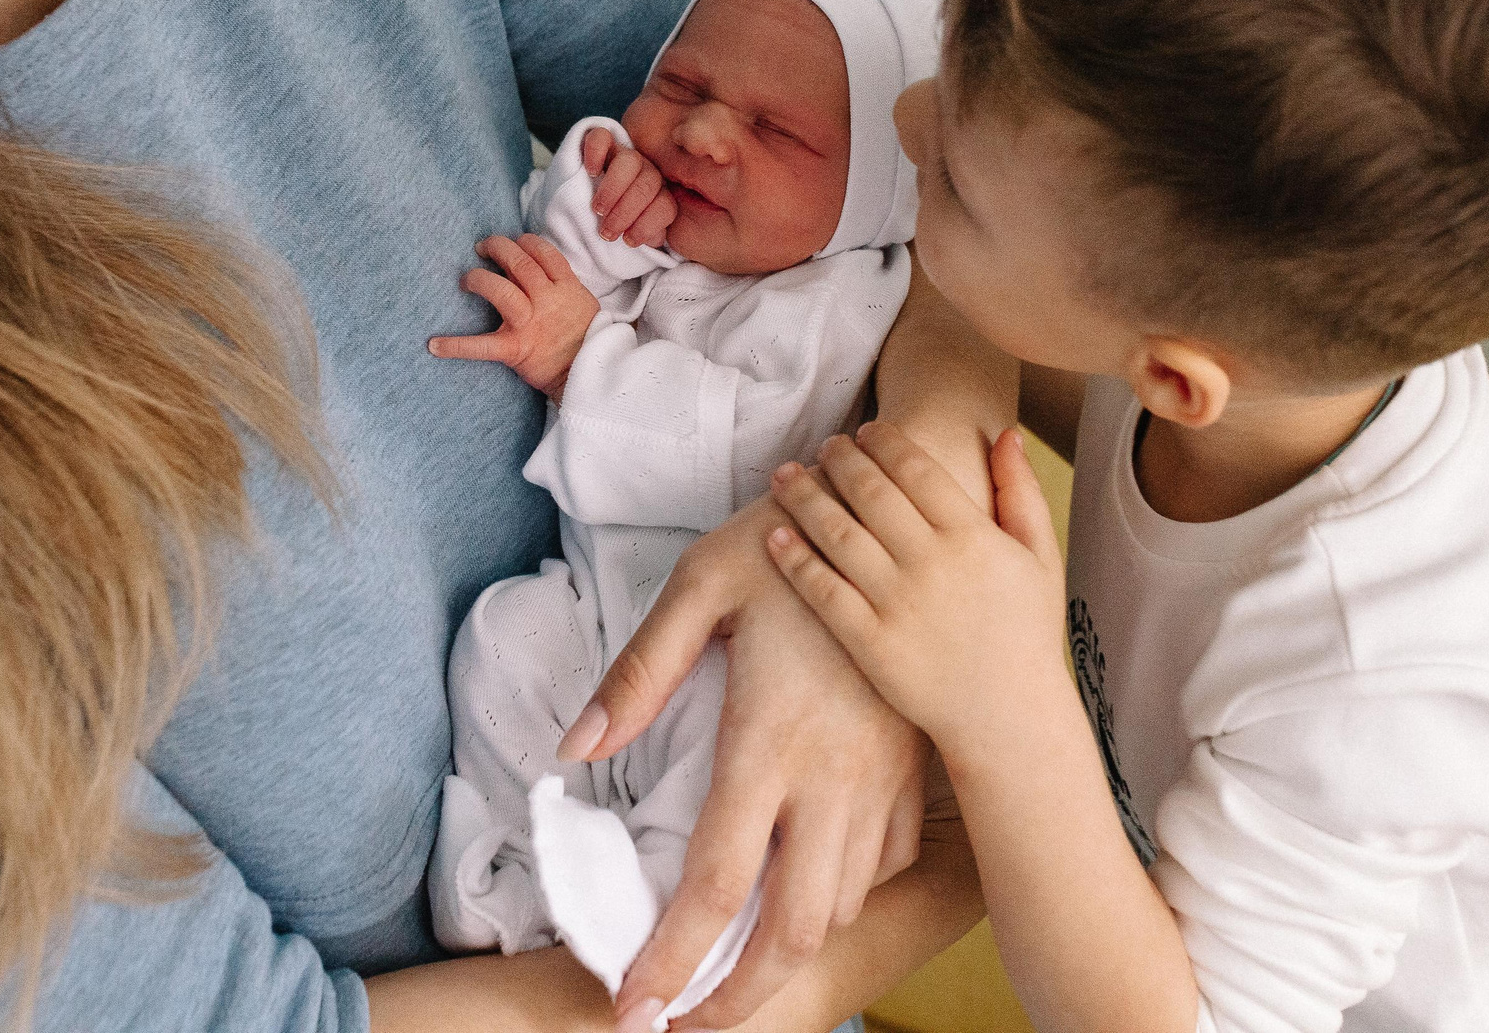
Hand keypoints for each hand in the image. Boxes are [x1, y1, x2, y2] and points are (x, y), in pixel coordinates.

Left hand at [428, 233, 600, 397]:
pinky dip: (456, 346)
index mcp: (566, 288)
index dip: (525, 242)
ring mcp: (529, 323)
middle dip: (498, 248)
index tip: (514, 241)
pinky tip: (434, 345)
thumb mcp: (583, 303)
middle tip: (483, 247)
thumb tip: (538, 268)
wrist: (587, 375)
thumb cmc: (586, 339)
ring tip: (467, 280)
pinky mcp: (514, 349)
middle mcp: (547, 300)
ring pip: (500, 290)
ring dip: (479, 279)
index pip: (544, 253)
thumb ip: (563, 285)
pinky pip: (481, 345)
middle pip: (520, 263)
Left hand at [558, 497, 929, 1031]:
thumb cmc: (788, 537)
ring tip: (736, 981)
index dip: (672, 961)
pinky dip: (847, 903)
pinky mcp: (915, 766)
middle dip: (739, 999)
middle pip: (792, 929)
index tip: (633, 1011)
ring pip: (845, 906)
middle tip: (684, 1026)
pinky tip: (809, 904)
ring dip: (790, 959)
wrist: (903, 507)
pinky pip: (888, 865)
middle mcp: (835, 775)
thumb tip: (573, 751)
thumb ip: (637, 675)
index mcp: (771, 739)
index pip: (717, 884)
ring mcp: (884, 775)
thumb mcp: (698, 586)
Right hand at [581, 125, 677, 247]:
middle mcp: (646, 172)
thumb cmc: (610, 224)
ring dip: (613, 189)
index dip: (647, 225)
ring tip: (597, 210)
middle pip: (649, 184)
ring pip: (629, 161)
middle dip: (626, 212)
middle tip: (606, 231)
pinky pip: (602, 136)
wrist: (582, 206)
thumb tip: (652, 239)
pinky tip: (590, 172)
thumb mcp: (629, 234)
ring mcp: (624, 155)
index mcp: (658, 195)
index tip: (627, 240)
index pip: (666, 206)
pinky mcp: (601, 143)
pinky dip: (596, 153)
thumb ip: (644, 235)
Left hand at [767, 423, 1067, 765]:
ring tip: (784, 476)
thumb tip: (1004, 434)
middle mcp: (932, 564)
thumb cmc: (1026, 632)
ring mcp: (898, 604)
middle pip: (870, 492)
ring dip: (805, 497)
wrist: (1008, 717)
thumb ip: (1022, 493)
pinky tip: (776, 536)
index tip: (866, 430)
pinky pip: (823, 591)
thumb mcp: (1041, 557)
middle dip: (840, 459)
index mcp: (974, 537)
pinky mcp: (870, 643)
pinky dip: (795, 559)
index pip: (916, 469)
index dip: (885, 442)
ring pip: (838, 534)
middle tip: (825, 445)